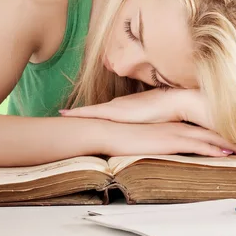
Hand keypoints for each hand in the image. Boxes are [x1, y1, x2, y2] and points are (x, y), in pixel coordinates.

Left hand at [61, 88, 214, 130]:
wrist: (173, 102)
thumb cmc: (166, 112)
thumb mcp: (152, 123)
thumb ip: (145, 127)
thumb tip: (145, 134)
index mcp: (124, 109)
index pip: (103, 112)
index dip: (89, 114)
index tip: (75, 115)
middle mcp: (116, 106)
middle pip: (93, 111)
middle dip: (78, 114)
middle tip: (62, 114)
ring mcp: (114, 107)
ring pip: (89, 111)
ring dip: (76, 113)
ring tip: (62, 114)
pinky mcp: (115, 110)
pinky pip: (91, 112)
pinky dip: (79, 113)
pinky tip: (68, 114)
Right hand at [99, 121, 235, 157]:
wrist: (111, 130)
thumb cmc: (122, 135)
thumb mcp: (144, 138)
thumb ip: (156, 141)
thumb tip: (162, 148)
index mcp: (172, 125)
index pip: (200, 129)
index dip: (218, 134)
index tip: (233, 139)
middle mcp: (177, 126)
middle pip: (209, 132)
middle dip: (230, 138)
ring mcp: (175, 132)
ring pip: (209, 138)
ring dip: (229, 144)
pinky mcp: (171, 140)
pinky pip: (198, 145)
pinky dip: (214, 149)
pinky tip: (227, 154)